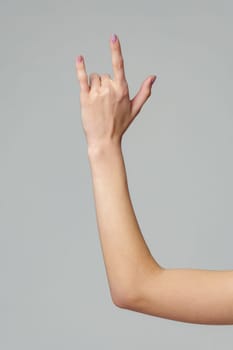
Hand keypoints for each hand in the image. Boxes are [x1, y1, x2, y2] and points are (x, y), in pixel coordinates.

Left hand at [76, 34, 155, 148]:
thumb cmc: (120, 125)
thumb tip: (153, 77)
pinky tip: (80, 58)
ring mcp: (97, 93)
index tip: (113, 37)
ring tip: (97, 102)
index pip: (119, 65)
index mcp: (122, 90)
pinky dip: (80, 68)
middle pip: (104, 75)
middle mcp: (109, 89)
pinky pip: (82, 79)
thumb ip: (144, 91)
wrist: (104, 140)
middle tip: (105, 103)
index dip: (116, 50)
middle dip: (104, 85)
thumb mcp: (135, 108)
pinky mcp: (85, 98)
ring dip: (95, 85)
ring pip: (94, 77)